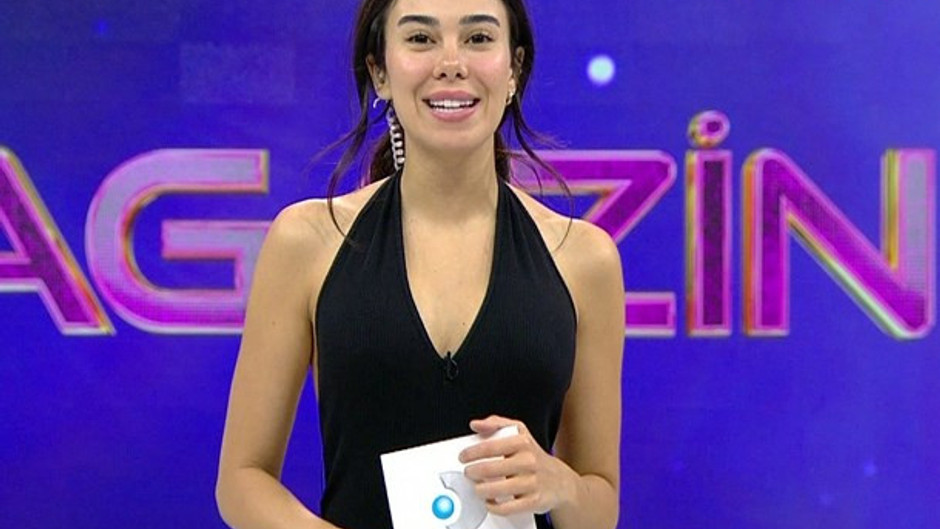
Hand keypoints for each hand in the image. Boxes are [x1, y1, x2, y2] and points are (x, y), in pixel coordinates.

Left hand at [458, 415, 578, 515]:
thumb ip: (496, 424)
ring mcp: (531, 482)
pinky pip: (506, 508)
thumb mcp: (519, 432)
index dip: (471, 453)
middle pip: (489, 469)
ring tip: (478, 487)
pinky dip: (493, 506)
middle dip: (472, 473)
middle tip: (469, 473)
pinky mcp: (533, 501)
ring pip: (495, 490)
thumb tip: (476, 424)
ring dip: (480, 490)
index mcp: (522, 442)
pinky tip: (490, 501)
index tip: (463, 457)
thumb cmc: (534, 456)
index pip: (489, 447)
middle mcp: (528, 461)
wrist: (560, 481)